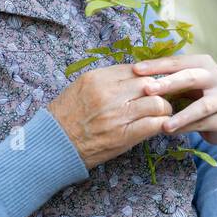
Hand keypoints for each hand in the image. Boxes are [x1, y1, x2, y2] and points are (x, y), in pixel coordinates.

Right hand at [48, 63, 173, 169]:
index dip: (147, 77)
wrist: (53, 146)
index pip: (136, 70)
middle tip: (160, 98)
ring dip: (163, 109)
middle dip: (159, 91)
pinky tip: (159, 127)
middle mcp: (108, 94)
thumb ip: (107, 80)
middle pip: (150, 84)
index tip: (151, 85)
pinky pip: (153, 125)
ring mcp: (117, 115)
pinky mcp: (123, 136)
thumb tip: (134, 75)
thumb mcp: (81, 87)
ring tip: (161, 114)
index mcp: (97, 78)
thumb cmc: (66, 116)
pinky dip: (160, 125)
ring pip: (157, 103)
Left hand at [132, 54, 216, 143]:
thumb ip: (168, 80)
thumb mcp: (186, 84)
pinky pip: (203, 124)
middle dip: (168, 83)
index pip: (177, 62)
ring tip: (164, 124)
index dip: (157, 65)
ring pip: (202, 106)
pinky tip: (171, 132)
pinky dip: (186, 128)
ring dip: (182, 115)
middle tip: (148, 90)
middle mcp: (216, 77)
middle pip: (191, 77)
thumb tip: (136, 78)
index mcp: (203, 63)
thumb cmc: (200, 96)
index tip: (135, 69)